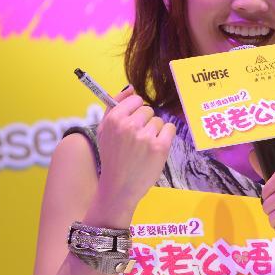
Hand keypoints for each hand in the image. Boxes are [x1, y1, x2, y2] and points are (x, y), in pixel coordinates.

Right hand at [91, 86, 175, 225]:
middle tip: (137, 140)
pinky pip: (170, 128)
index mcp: (114, 119)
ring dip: (155, 131)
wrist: (119, 187)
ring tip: (144, 147)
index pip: (135, 99)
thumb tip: (130, 87)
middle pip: (148, 110)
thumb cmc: (113, 157)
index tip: (133, 122)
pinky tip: (155, 148)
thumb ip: (115, 106)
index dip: (136, 111)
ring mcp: (145, 136)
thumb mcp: (105, 131)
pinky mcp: (160, 146)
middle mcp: (129, 125)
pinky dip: (166, 136)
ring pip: (159, 120)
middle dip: (145, 122)